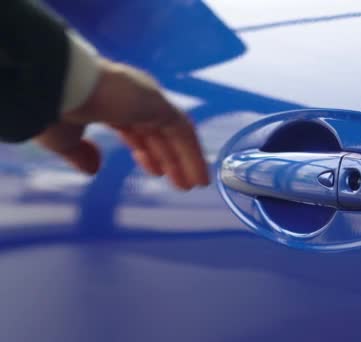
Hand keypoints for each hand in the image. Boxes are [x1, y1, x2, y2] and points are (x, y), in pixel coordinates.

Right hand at [35, 59, 208, 190]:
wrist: (56, 86)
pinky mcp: (158, 103)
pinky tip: (198, 176)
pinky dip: (192, 154)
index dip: (146, 151)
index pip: (135, 128)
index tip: (155, 171)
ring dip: (185, 160)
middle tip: (180, 183)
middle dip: (169, 158)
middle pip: (158, 132)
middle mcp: (131, 98)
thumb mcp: (65, 139)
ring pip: (174, 132)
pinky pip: (183, 131)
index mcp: (107, 102)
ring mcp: (147, 98)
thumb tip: (94, 169)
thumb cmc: (52, 110)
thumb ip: (81, 154)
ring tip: (194, 185)